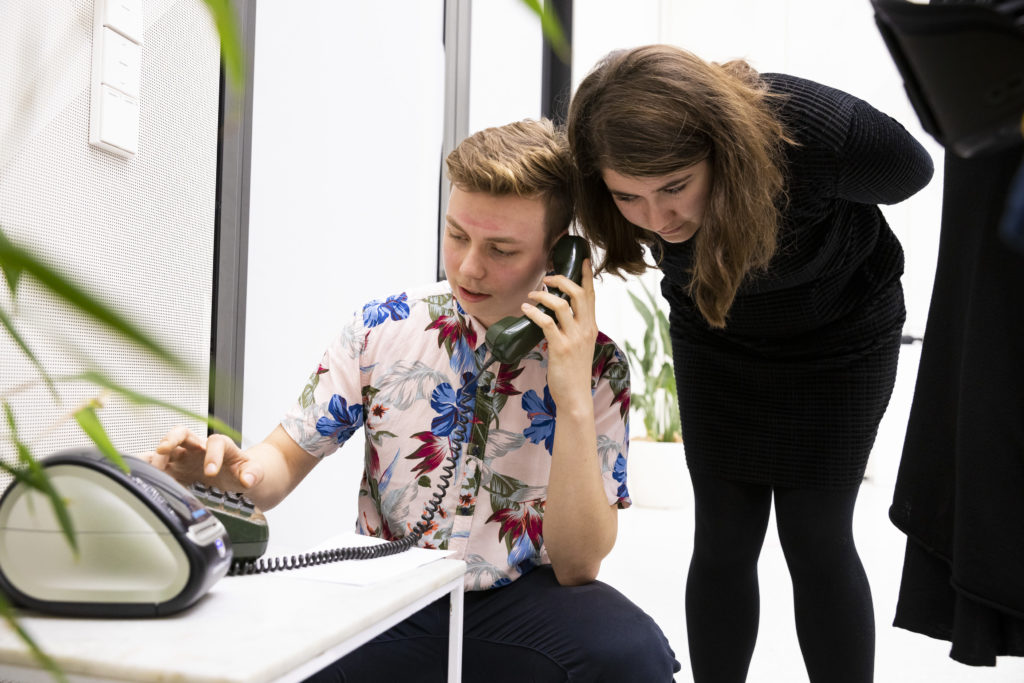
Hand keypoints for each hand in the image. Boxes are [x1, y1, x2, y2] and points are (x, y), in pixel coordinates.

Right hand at [142, 426, 262, 491]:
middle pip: (182, 433)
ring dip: (154, 455)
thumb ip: (254, 474)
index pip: (216, 442)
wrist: (235, 479)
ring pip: (165, 448)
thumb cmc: (243, 472)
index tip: (211, 472)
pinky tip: (135, 474)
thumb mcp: (254, 473)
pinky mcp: (173, 469)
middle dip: (171, 439)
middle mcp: (199, 447)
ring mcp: (184, 457)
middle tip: (163, 450)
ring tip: (142, 465)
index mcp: (221, 446)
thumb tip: (248, 479)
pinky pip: (156, 465)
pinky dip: (145, 468)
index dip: (212, 455)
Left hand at [522, 258, 597, 410]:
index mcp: (591, 326)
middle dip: (562, 280)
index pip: (591, 295)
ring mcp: (574, 338)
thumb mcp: (578, 345)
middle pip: (578, 293)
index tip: (583, 259)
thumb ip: (572, 329)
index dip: (587, 275)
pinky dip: (534, 312)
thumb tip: (553, 316)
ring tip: (532, 294)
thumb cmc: (573, 371)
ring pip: (562, 305)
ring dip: (544, 295)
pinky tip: (525, 309)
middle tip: (547, 277)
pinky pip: (547, 323)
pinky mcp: (561, 348)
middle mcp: (585, 329)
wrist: (575, 396)